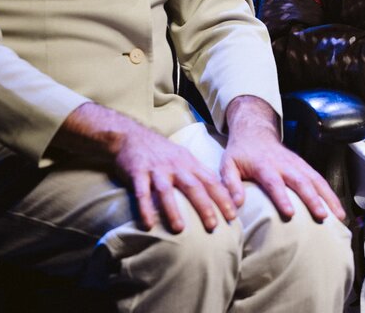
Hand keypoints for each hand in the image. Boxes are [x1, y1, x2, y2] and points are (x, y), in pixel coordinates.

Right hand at [53, 103, 237, 233]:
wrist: (130, 135)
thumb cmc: (160, 150)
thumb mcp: (183, 157)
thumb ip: (198, 173)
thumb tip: (218, 190)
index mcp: (189, 163)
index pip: (211, 181)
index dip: (223, 198)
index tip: (233, 215)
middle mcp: (175, 166)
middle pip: (193, 186)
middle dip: (205, 206)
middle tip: (214, 226)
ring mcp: (156, 170)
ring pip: (167, 190)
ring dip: (174, 209)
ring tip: (180, 229)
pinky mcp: (138, 173)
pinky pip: (142, 193)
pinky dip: (145, 208)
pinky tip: (148, 225)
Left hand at [220, 95, 346, 222]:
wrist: (255, 131)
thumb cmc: (240, 152)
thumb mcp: (228, 165)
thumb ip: (230, 184)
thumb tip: (235, 205)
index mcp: (264, 165)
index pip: (274, 183)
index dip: (282, 198)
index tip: (290, 213)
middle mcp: (284, 164)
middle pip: (301, 181)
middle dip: (313, 199)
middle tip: (322, 216)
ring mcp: (297, 164)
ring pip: (316, 180)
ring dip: (328, 198)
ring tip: (338, 217)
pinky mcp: (304, 166)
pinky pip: (320, 180)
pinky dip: (331, 194)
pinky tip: (338, 210)